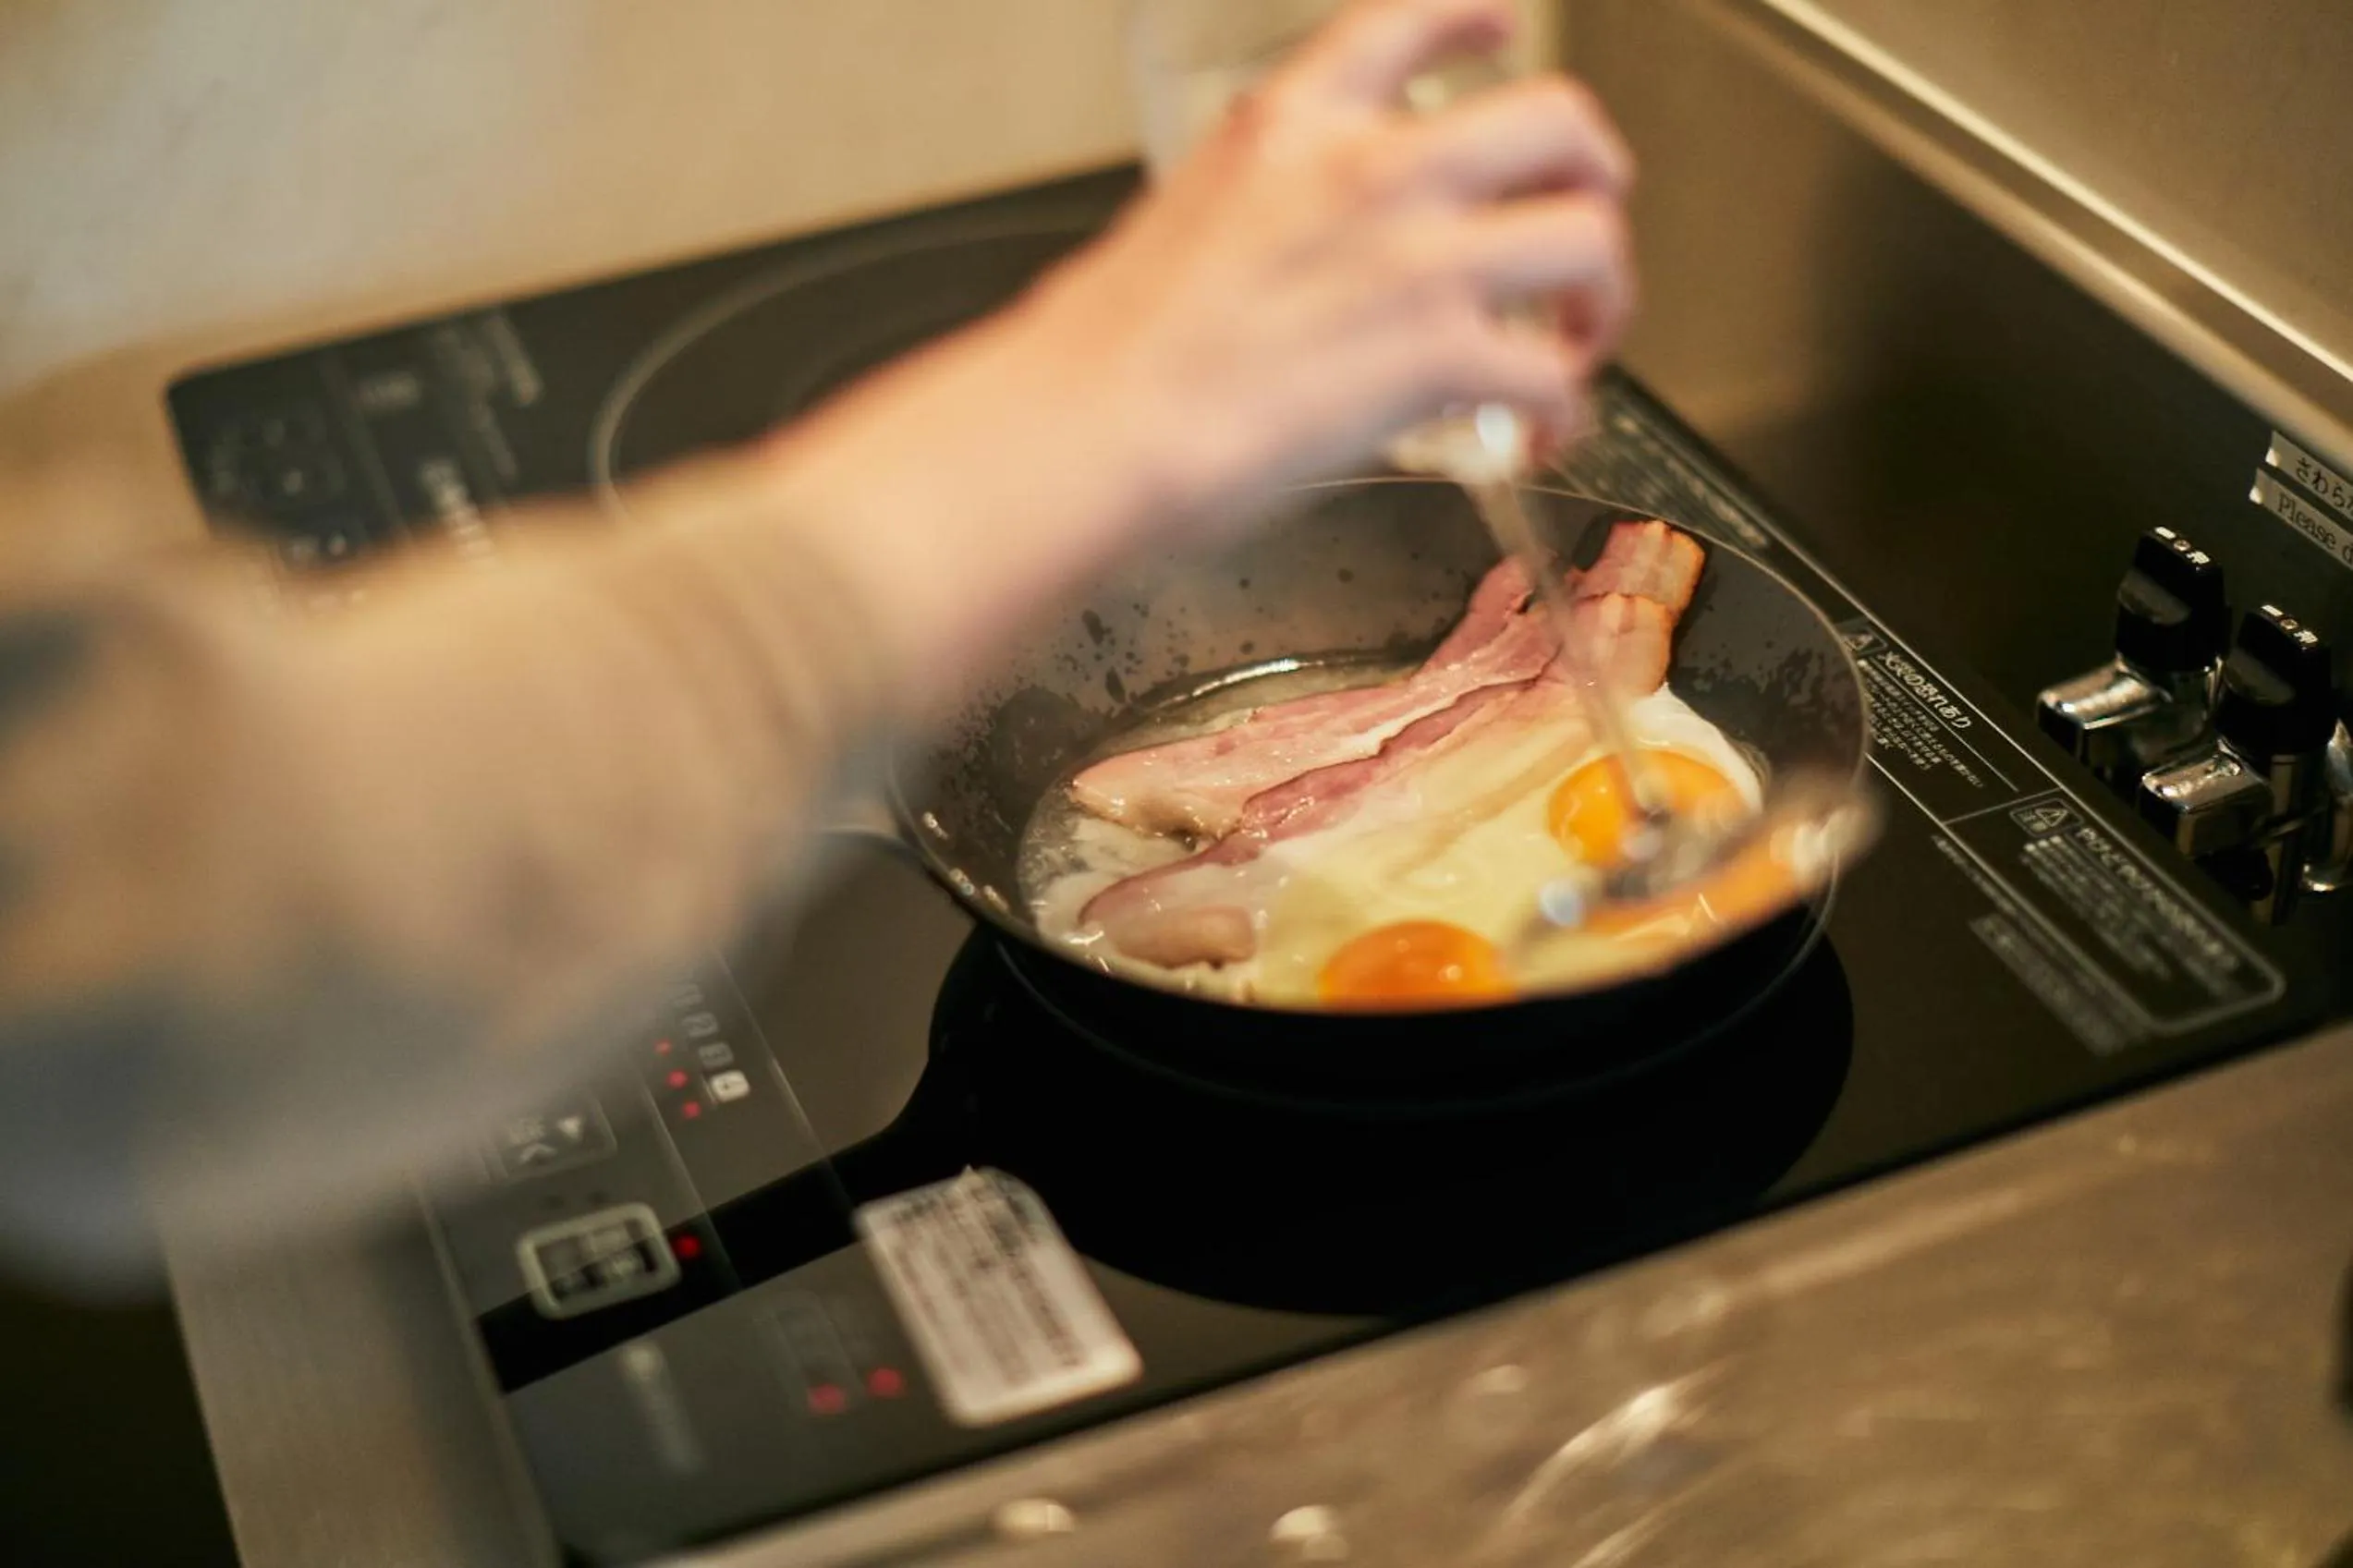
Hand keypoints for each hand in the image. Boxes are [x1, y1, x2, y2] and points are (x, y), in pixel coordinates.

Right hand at [752, 0, 1634, 705]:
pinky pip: (1552, 375)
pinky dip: (1564, 412)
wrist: (1084, 429)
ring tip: (1576, 343)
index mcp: (1291, 124)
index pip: (1415, 19)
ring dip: (1602, 297)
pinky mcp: (1437, 356)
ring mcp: (1415, 257)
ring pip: (1587, 239)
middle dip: (1594, 176)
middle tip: (1583, 224)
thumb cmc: (1103, 357)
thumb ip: (1267, 211)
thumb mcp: (1182, 219)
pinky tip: (1542, 435)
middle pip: (1555, 119)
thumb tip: (1294, 259)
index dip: (1482, 20)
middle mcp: (1369, 169)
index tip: (1504, 33)